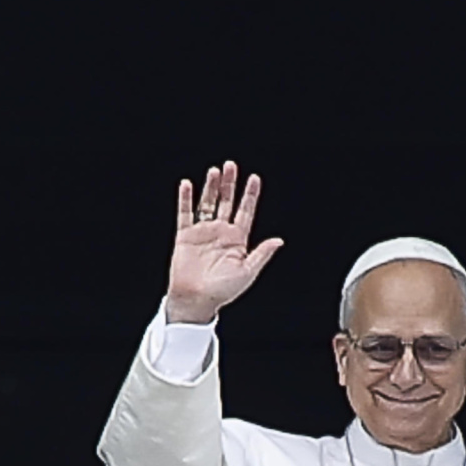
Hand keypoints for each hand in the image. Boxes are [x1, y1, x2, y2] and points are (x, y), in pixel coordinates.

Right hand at [166, 161, 282, 324]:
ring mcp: (203, 232)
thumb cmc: (223, 291)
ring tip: (215, 171)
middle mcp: (220, 232)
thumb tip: (279, 240)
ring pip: (208, 204)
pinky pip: (185, 213)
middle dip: (230, 184)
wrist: (197, 300)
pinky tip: (187, 184)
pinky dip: (186, 199)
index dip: (250, 195)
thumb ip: (262, 254)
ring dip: (211, 187)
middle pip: (226, 202)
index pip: (245, 211)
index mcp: (237, 240)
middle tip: (231, 165)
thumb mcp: (248, 271)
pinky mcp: (186, 236)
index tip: (254, 178)